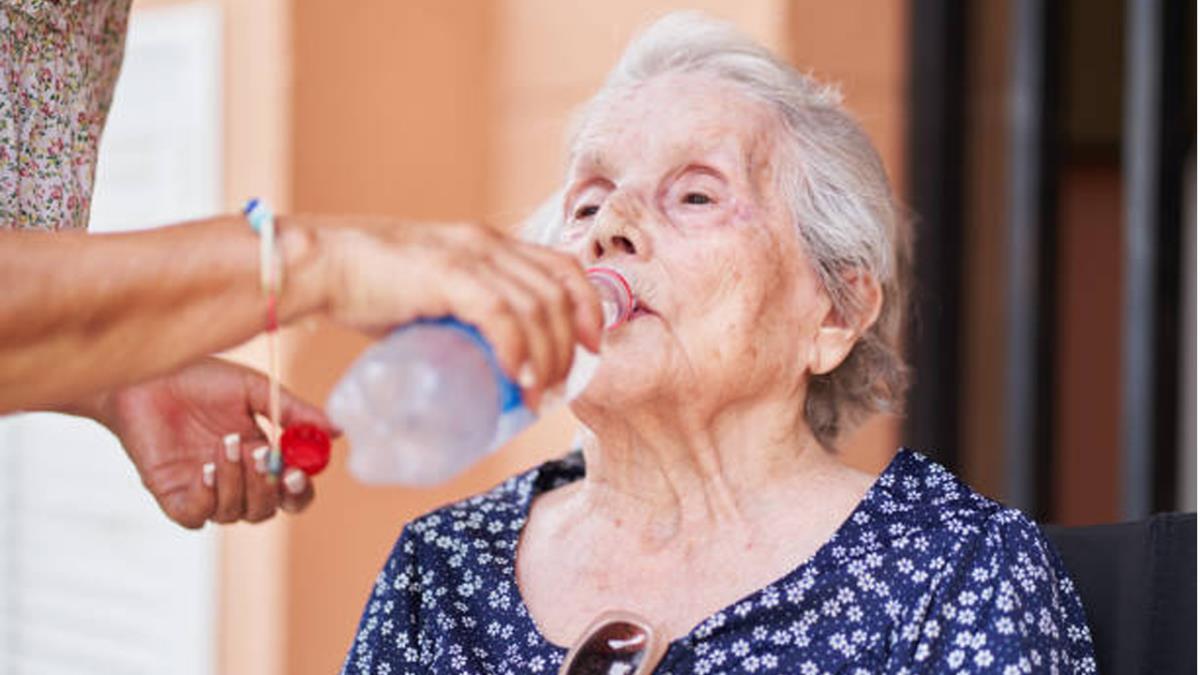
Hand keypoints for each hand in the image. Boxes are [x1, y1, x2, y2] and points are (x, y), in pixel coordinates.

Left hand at [88, 357, 337, 528]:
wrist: (145, 376)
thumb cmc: (197, 379)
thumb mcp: (254, 389)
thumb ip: (293, 411)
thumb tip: (335, 429)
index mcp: (260, 457)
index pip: (290, 492)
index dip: (300, 490)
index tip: (300, 471)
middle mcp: (235, 480)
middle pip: (266, 510)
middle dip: (270, 488)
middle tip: (264, 456)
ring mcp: (204, 491)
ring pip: (235, 513)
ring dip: (237, 481)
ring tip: (226, 442)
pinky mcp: (172, 495)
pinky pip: (196, 517)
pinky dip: (207, 497)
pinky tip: (206, 468)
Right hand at [295, 218, 604, 402]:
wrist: (318, 266)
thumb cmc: (368, 288)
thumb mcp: (432, 295)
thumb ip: (460, 317)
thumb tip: (481, 369)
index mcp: (489, 244)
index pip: (564, 267)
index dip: (588, 307)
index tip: (592, 348)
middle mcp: (487, 243)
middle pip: (557, 293)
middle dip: (569, 346)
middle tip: (556, 387)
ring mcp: (467, 256)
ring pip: (536, 307)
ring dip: (547, 357)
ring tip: (535, 395)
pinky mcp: (445, 274)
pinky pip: (500, 313)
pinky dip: (517, 349)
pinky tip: (517, 377)